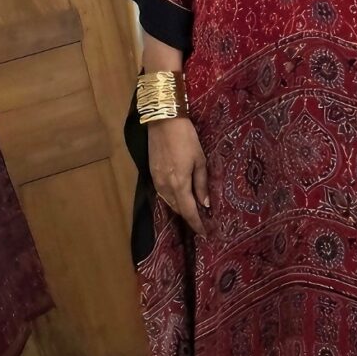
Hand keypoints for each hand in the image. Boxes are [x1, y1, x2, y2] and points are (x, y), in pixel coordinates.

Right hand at [146, 113, 210, 235]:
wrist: (164, 122)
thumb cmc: (186, 138)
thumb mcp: (200, 160)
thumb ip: (201, 184)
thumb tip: (205, 204)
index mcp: (179, 184)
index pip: (188, 212)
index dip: (197, 224)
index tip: (205, 233)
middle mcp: (165, 187)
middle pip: (178, 209)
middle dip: (190, 216)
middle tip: (202, 220)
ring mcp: (156, 181)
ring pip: (169, 202)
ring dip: (181, 208)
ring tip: (193, 209)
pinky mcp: (152, 174)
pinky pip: (163, 194)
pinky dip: (172, 199)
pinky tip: (180, 195)